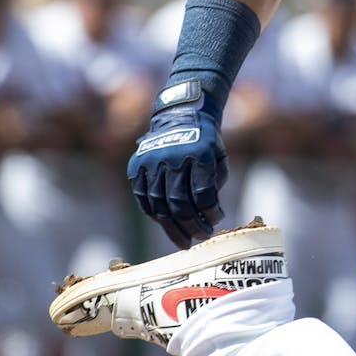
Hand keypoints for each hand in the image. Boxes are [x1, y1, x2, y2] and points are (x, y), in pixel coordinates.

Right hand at [127, 81, 227, 247]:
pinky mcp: (136, 167)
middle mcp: (172, 158)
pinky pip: (143, 198)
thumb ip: (216, 182)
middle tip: (201, 237)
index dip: (210, 212)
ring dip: (172, 226)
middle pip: (179, 203)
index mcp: (198, 153)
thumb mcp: (219, 155)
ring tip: (185, 240)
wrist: (180, 114)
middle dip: (191, 225)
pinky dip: (155, 214)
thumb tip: (209, 214)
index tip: (216, 220)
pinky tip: (166, 224)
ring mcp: (151, 163)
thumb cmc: (206, 140)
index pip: (203, 193)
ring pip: (158, 204)